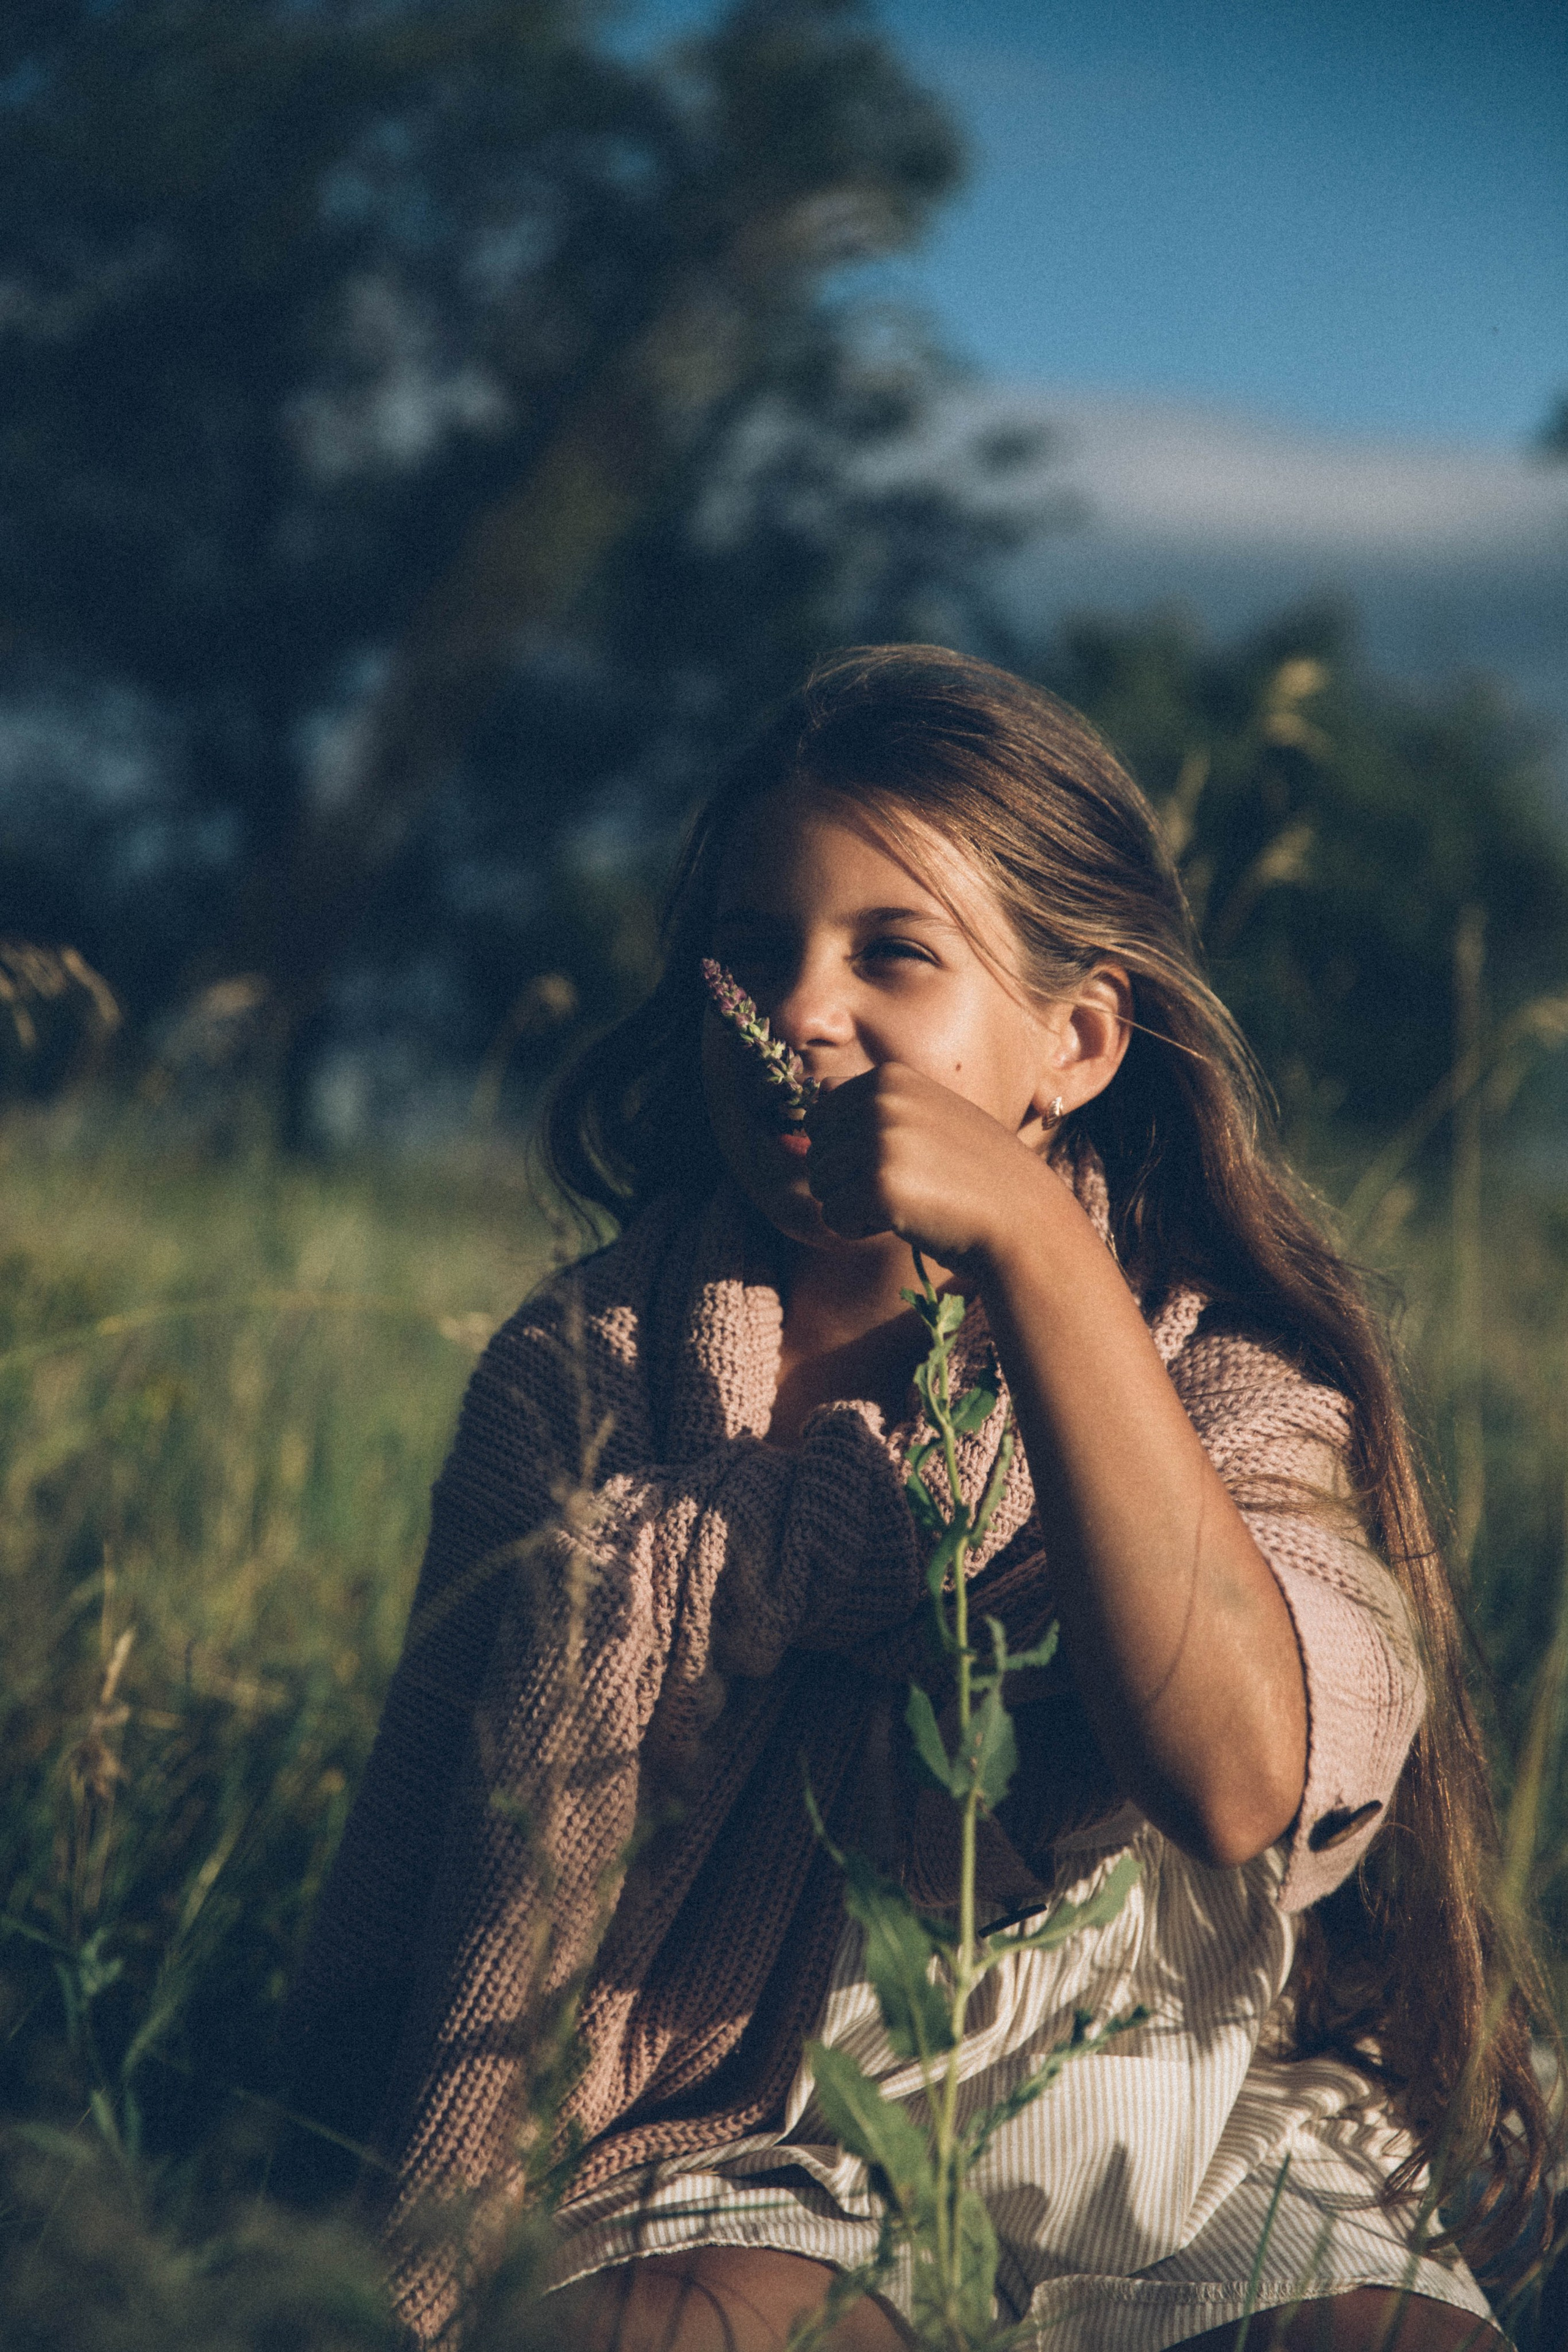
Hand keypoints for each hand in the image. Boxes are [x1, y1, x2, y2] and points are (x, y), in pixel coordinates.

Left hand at [804, 1063, 1056, 1269]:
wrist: (1021, 1217)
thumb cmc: (974, 1172)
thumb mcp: (929, 1115)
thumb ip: (877, 1103)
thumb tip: (819, 1089)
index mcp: (890, 1077)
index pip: (821, 1116)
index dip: (850, 1149)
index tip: (898, 1159)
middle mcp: (881, 1101)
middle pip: (816, 1151)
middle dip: (848, 1178)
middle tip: (903, 1186)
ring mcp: (879, 1141)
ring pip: (820, 1184)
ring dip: (854, 1204)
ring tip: (905, 1202)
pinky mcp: (878, 1186)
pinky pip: (832, 1216)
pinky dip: (858, 1229)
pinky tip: (903, 1221)